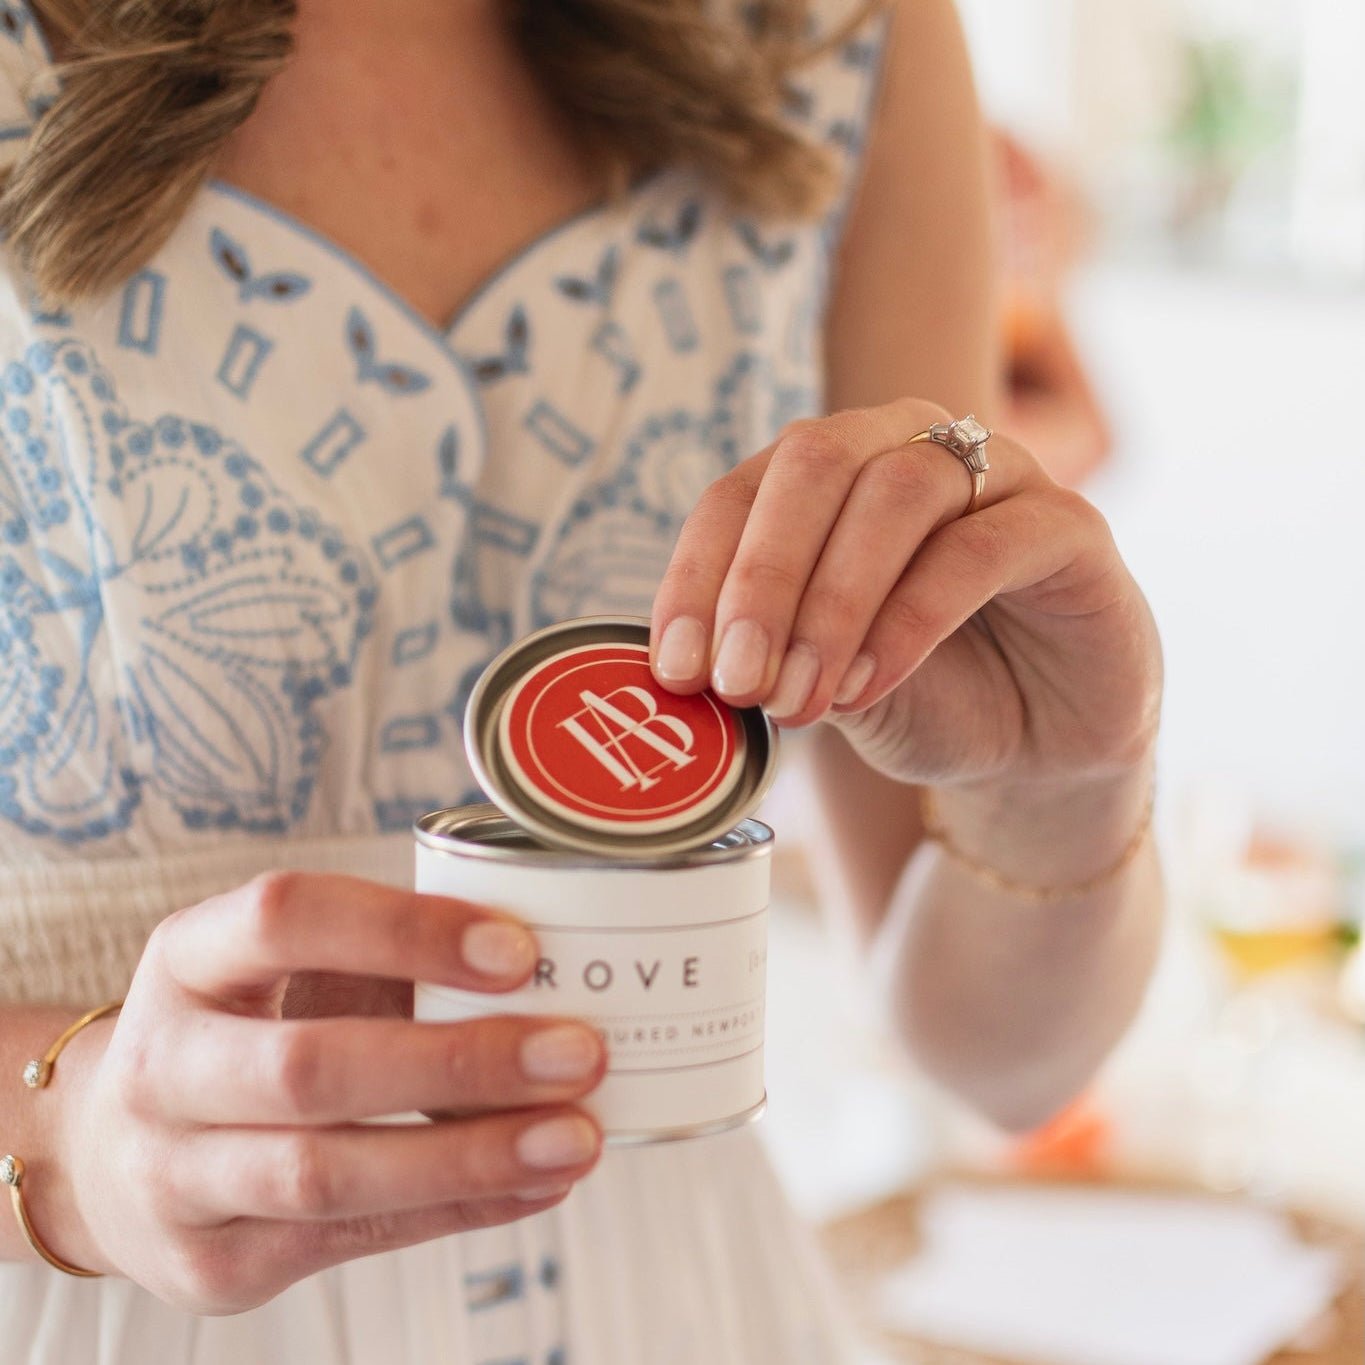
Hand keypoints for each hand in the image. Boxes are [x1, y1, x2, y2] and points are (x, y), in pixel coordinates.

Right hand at [56, 873, 604, 1312]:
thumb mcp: (287, 969)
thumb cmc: (246, 1032)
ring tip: (574, 1136)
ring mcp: (173, 1175)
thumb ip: (394, 959)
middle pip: (310, 1066)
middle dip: (459, 1063)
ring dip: (471, 1157)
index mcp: (188, 957)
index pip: (288, 917)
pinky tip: (534, 1183)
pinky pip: (352, 1236)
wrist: (114, 1152)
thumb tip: (552, 969)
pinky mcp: (214, 1262)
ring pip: (328, 1172)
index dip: (407, 931)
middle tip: (577, 1052)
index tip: (518, 950)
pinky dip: (458, 1210)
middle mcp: (162, 1065)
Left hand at [650, 398, 1159, 789]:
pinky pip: (980, 548)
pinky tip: (869, 685)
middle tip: (736, 680)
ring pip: (896, 491)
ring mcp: (999, 473)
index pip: (741, 492)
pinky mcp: (1070, 525)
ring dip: (832, 603)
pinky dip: (910, 619)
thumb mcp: (820, 682)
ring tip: (802, 697)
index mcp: (833, 472)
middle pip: (815, 463)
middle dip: (761, 577)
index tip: (678, 667)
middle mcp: (911, 446)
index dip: (698, 574)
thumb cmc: (922, 697)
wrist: (1039, 749)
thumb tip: (685, 667)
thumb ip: (764, 655)